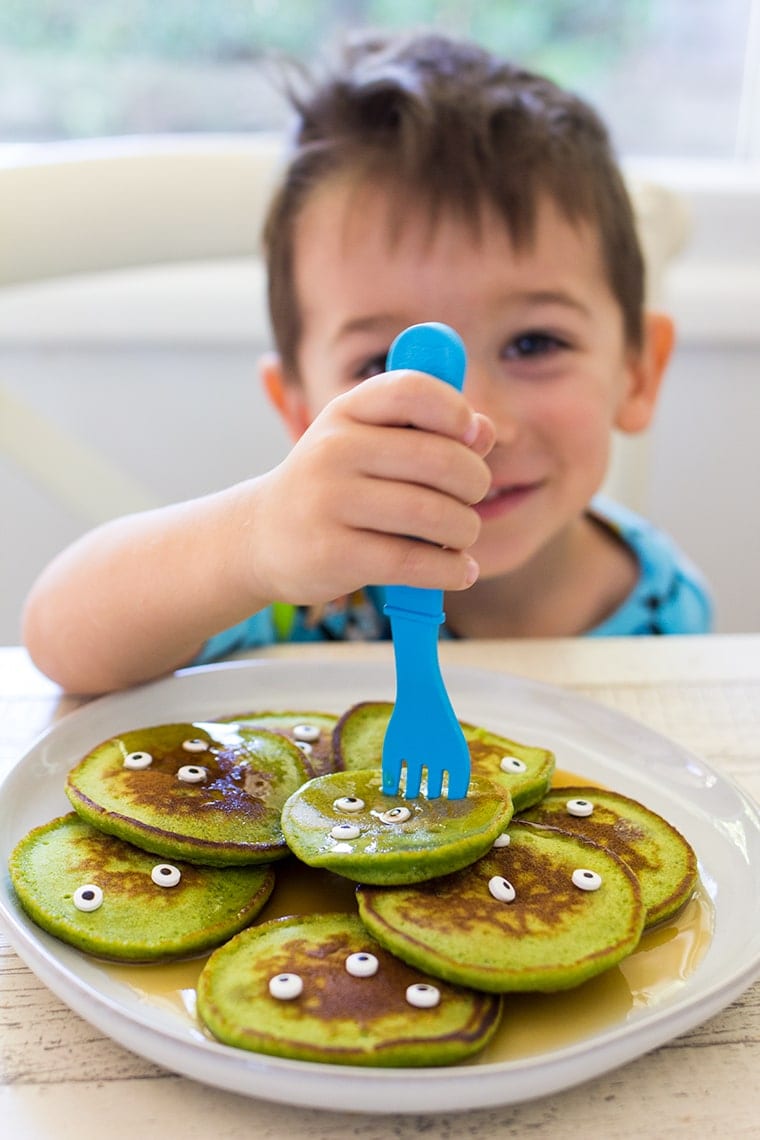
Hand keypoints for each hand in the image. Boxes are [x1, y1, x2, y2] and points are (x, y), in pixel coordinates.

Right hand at [247, 369, 493, 604]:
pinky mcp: (333, 553)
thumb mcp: (370, 445)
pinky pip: (413, 561)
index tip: (471, 437)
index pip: (412, 390)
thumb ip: (430, 432)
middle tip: (472, 498)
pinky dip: (451, 570)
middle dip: (474, 482)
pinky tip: (459, 571)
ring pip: (432, 514)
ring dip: (465, 530)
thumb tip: (486, 431)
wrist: (263, 537)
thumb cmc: (336, 486)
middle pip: (437, 458)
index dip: (455, 411)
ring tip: (462, 537)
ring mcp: (329, 502)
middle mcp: (333, 449)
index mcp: (346, 411)